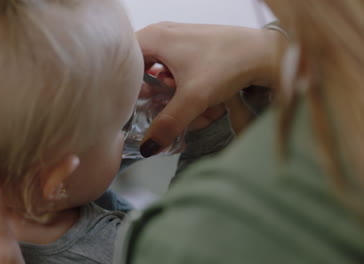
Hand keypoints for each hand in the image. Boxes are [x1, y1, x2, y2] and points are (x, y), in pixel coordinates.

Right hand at [137, 22, 283, 156]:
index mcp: (154, 37)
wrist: (264, 52)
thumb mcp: (194, 98)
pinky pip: (174, 67)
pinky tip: (193, 92)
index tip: (133, 103)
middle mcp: (162, 33)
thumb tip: (147, 148)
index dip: (125, 85)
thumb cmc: (229, 64)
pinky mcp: (191, 45)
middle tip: (161, 102)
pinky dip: (181, 83)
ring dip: (169, 90)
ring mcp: (177, 37)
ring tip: (183, 98)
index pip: (123, 62)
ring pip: (159, 69)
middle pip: (140, 68)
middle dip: (152, 91)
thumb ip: (168, 124)